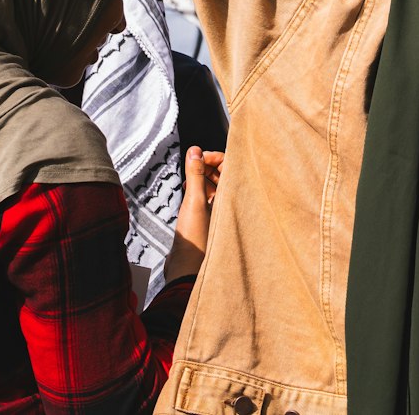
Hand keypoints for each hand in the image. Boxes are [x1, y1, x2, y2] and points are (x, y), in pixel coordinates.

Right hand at [163, 146, 224, 283]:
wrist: (186, 268)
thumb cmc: (196, 238)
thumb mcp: (194, 200)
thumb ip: (195, 174)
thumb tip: (194, 150)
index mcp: (233, 196)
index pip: (231, 165)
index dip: (215, 156)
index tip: (200, 156)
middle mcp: (228, 202)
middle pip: (222, 173)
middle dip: (207, 165)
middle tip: (193, 164)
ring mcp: (218, 210)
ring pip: (213, 184)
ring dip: (201, 176)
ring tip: (189, 178)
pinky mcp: (206, 218)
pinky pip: (206, 195)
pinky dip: (197, 188)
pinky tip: (187, 189)